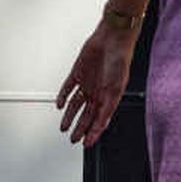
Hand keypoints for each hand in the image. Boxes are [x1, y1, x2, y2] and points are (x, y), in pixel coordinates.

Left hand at [58, 15, 138, 147]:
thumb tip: (101, 124)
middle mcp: (98, 91)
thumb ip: (107, 108)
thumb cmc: (120, 60)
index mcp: (109, 96)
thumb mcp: (116, 89)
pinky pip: (68, 88)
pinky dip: (63, 97)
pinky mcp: (78, 72)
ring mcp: (87, 82)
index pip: (99, 120)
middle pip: (86, 114)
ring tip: (63, 127)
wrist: (112, 38)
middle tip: (73, 139)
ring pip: (76, 104)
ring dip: (70, 116)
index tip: (86, 144)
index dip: (93, 133)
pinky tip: (60, 105)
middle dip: (80, 128)